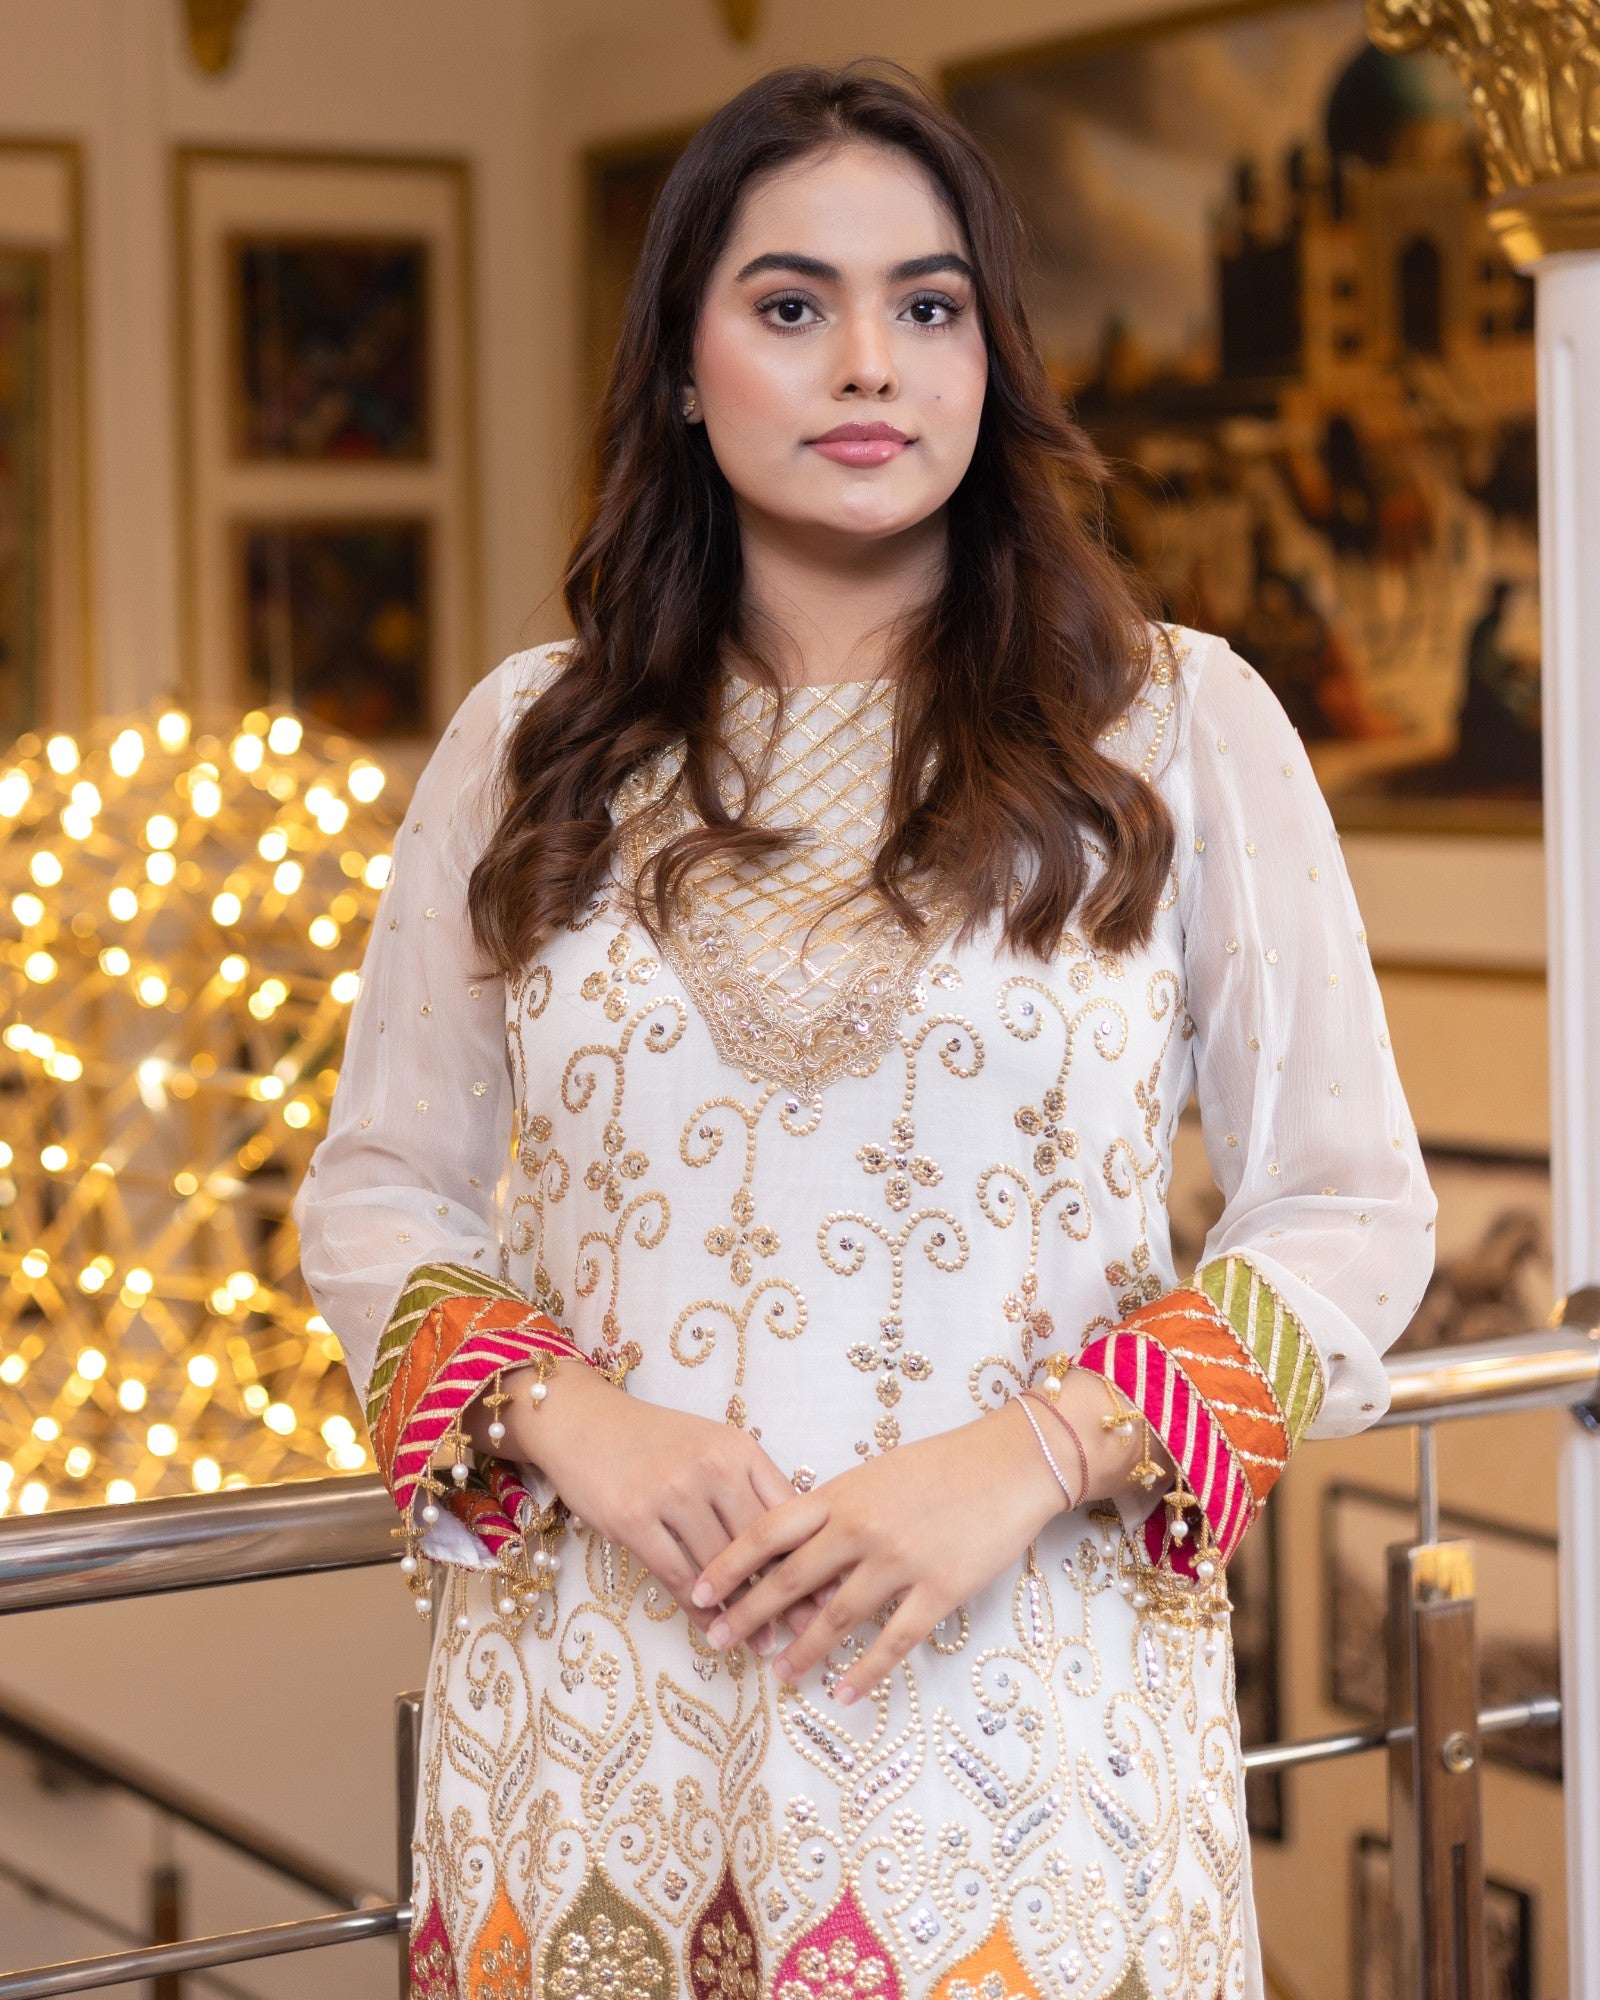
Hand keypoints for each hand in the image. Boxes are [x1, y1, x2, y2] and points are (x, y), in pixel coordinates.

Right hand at [464, 1361, 808, 1640]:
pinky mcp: (634, 1519)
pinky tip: (713, 1628)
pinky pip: (677, 1576)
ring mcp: (672, 1493)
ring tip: (761, 1640)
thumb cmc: (655, 1441)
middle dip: (785, 1592)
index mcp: (739, 1448)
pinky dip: (699, 1609)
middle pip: (760, 1544)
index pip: (789, 1510)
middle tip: (805, 1629)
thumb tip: (797, 1544)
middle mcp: (711, 1467)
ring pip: (720, 1567)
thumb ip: (750, 1486)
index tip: (829, 1591)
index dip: (812, 1555)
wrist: (584, 1422)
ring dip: (742, 1610)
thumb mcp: (711, 1447)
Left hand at [689, 1400, 1067, 1703]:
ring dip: (802, 1650)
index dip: (729, 1563)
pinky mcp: (939, 1589)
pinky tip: (842, 1692)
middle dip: (749, 1613)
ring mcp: (900, 1560)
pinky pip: (894, 1640)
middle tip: (718, 1640)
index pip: (768, 1530)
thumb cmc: (942, 1466)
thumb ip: (836, 1508)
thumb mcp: (876, 1475)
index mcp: (842, 1494)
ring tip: (778, 1673)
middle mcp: (862, 1528)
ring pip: (836, 1616)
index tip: (698, 1589)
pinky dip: (864, 1671)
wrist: (1010, 1463)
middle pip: (791, 1579)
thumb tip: (794, 1545)